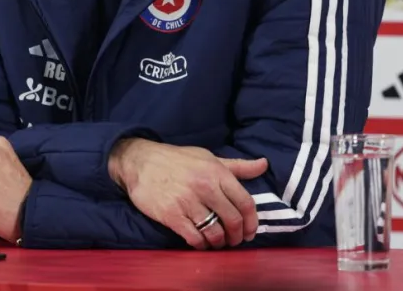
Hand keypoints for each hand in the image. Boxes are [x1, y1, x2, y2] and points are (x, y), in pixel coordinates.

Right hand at [108, 138, 267, 249]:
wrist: (139, 161)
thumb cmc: (176, 159)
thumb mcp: (208, 157)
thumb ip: (237, 166)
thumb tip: (263, 165)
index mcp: (216, 171)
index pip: (245, 202)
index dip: (252, 222)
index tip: (250, 231)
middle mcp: (205, 186)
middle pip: (233, 220)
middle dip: (237, 236)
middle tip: (234, 240)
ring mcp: (187, 202)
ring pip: (215, 233)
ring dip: (220, 242)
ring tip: (217, 242)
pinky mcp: (171, 215)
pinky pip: (194, 238)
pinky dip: (201, 245)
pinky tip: (201, 242)